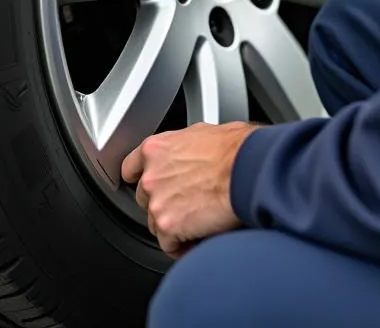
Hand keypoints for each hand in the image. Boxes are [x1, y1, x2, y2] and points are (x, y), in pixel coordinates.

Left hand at [121, 122, 256, 258]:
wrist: (249, 169)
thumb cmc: (236, 149)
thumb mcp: (202, 133)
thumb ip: (183, 148)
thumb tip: (189, 153)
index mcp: (156, 149)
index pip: (131, 168)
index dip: (141, 178)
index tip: (149, 186)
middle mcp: (151, 175)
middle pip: (144, 199)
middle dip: (163, 203)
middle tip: (187, 203)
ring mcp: (157, 202)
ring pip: (156, 224)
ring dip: (174, 225)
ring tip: (199, 221)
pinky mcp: (168, 227)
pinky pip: (169, 245)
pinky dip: (184, 246)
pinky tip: (200, 238)